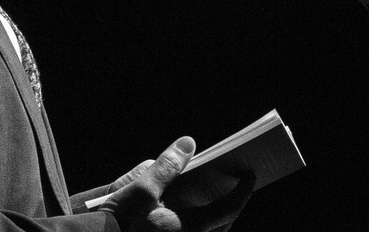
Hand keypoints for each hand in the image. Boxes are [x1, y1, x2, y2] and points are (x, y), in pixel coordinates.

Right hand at [99, 137, 253, 231]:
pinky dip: (200, 224)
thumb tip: (188, 144)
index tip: (250, 176)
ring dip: (216, 217)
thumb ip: (167, 166)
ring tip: (215, 197)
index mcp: (190, 228)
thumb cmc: (118, 221)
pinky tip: (189, 212)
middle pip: (223, 225)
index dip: (243, 191)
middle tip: (234, 185)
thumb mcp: (140, 189)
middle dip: (232, 205)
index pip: (229, 209)